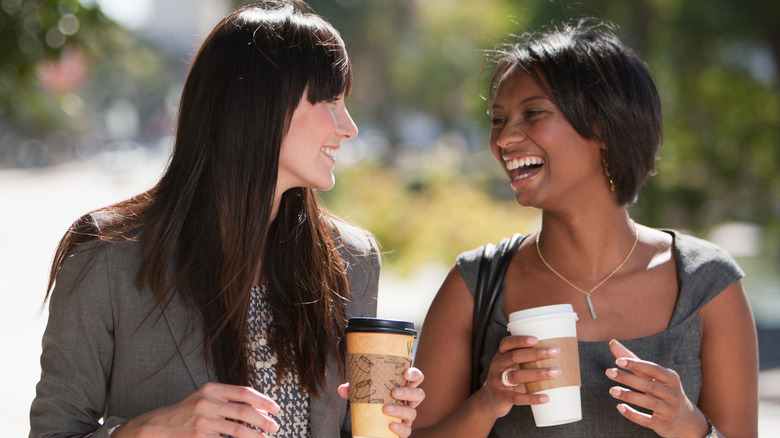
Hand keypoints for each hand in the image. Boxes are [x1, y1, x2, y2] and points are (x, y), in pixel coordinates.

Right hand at [113, 382, 279, 437]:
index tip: (276, 408)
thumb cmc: (188, 412)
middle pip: (244, 411)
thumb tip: (259, 409)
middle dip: (264, 420)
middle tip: (275, 427)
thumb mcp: (206, 398)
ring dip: (256, 435)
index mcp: (212, 389)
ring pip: (238, 430)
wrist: (159, 426)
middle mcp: (207, 402)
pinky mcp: (200, 437)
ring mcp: (203, 421)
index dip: (263, 401)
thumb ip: (229, 400)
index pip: (244, 392)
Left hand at [338, 367, 424, 436]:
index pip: (417, 378)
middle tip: (393, 392)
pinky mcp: (404, 429)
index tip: (405, 373)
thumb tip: (342, 389)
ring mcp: (407, 416)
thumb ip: (354, 389)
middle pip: (419, 394)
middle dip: (408, 392)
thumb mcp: (363, 393)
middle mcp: (409, 401)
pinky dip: (400, 428)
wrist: (372, 424)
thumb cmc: (372, 401)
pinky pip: (407, 430)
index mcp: (404, 387)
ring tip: (385, 409)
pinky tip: (391, 425)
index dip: (415, 374)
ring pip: (413, 412)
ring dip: (400, 410)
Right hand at [474, 335, 560, 419]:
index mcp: (500, 355)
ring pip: (517, 376)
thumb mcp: (511, 366)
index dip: (520, 340)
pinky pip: (517, 398)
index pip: (507, 343)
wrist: (489, 401)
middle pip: (515, 357)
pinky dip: (532, 398)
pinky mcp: (501, 397)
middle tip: (555, 352)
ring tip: (556, 372)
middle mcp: (497, 366)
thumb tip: (560, 354)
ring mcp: (497, 382)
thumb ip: (527, 360)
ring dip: (538, 373)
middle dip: (536, 353)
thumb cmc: (508, 378)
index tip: (537, 339)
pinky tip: (546, 397)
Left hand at [606, 340, 708, 437]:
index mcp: (671, 378)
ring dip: (629, 396)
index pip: (653, 369)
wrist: (684, 419)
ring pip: (648, 402)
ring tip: (612, 390)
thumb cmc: (662, 390)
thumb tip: (612, 343)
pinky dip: (633, 414)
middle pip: (648, 385)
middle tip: (609, 372)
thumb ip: (632, 361)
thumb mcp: (652, 376)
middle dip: (628, 378)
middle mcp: (672, 393)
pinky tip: (620, 407)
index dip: (636, 364)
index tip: (618, 361)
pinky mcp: (663, 424)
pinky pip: (647, 420)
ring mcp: (669, 410)